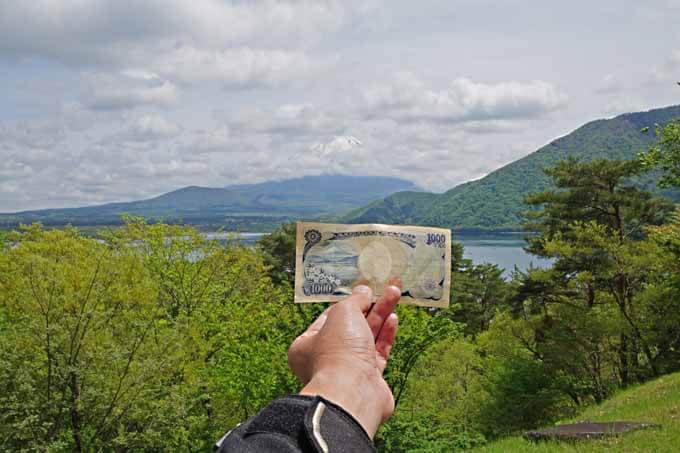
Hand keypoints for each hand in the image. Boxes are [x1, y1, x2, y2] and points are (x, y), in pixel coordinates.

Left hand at [288, 285, 400, 437]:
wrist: (354, 392)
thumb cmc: (338, 352)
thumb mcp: (343, 313)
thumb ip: (355, 300)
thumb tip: (364, 291)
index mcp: (306, 345)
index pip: (328, 317)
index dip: (347, 302)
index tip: (363, 289)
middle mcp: (326, 358)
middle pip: (351, 325)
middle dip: (370, 305)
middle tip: (386, 287)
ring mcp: (348, 369)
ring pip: (367, 336)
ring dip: (382, 314)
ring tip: (395, 293)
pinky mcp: (369, 378)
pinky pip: (378, 351)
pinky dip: (386, 334)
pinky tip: (393, 318)